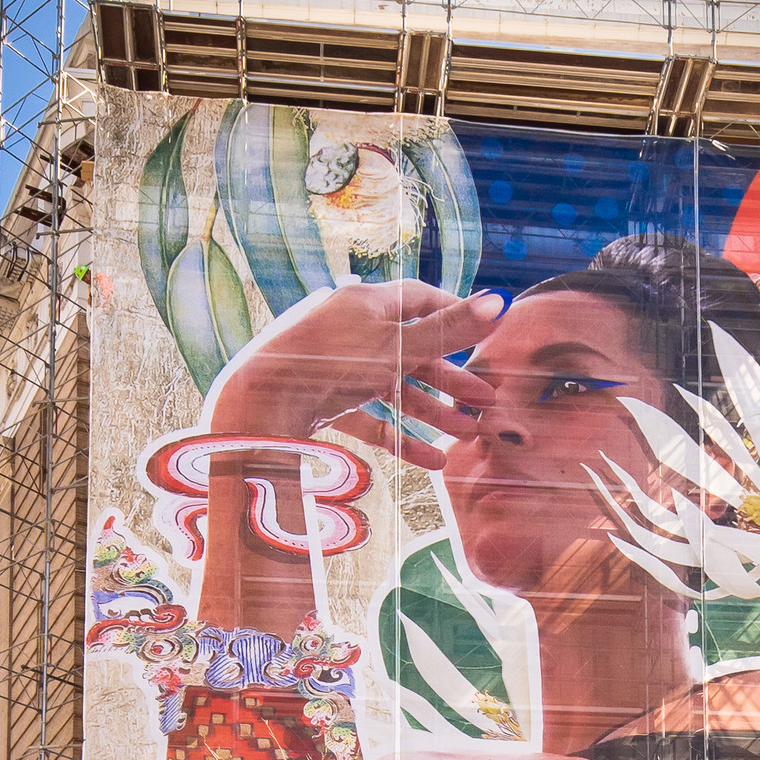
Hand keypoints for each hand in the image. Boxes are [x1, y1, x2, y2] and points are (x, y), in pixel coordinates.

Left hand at [209, 281, 502, 471]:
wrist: (258, 404)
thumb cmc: (328, 365)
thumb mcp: (398, 349)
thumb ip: (449, 332)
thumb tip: (500, 302)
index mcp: (364, 303)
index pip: (419, 298)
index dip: (454, 316)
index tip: (482, 338)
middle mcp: (347, 329)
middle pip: (409, 350)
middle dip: (449, 378)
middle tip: (485, 401)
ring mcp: (332, 367)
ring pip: (392, 388)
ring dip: (431, 412)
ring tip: (465, 435)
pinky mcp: (318, 402)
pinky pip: (367, 418)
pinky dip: (398, 436)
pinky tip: (430, 460)